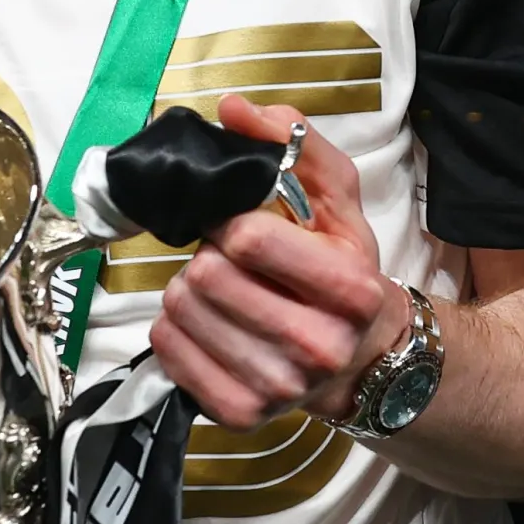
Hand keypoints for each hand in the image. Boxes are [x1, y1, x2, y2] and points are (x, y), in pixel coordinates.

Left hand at [149, 93, 410, 430]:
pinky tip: (208, 324)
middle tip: (233, 264)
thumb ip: (294, 143)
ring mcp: (276, 389)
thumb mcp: (338, 201)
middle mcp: (318, 348)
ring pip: (179, 308)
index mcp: (350, 290)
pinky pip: (165, 346)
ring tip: (222, 293)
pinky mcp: (237, 415)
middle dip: (210, 256)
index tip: (244, 228)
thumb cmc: (340, 270)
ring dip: (190, 289)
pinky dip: (174, 327)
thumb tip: (232, 108)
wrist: (357, 359)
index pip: (247, 238)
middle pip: (206, 275)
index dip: (233, 222)